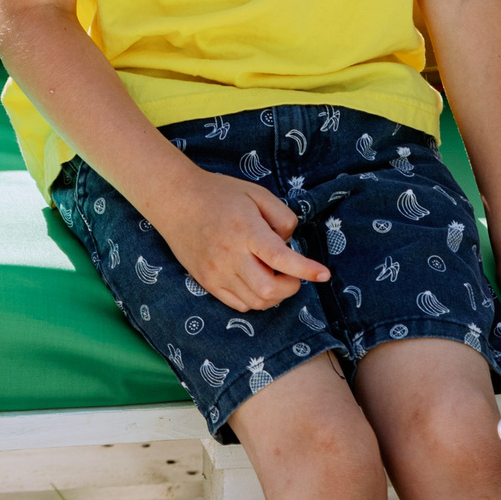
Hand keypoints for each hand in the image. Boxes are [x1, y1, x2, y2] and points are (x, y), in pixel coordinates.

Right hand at [150, 170, 330, 313]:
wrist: (176, 201)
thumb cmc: (220, 194)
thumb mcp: (257, 194)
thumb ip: (282, 217)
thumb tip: (290, 243)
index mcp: (246, 231)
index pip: (281, 258)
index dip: (305, 270)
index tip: (324, 275)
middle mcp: (230, 256)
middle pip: (269, 289)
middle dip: (291, 286)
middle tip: (294, 274)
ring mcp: (216, 273)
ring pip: (255, 302)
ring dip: (274, 295)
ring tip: (276, 276)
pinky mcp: (206, 282)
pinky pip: (238, 305)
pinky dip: (255, 300)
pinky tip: (257, 282)